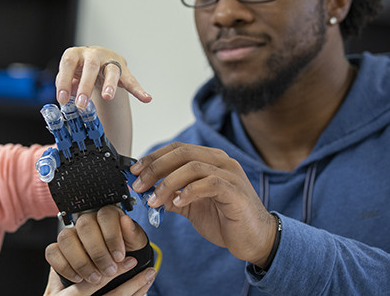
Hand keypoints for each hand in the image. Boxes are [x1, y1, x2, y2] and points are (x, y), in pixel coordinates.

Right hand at [45, 206, 154, 290]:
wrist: (117, 266)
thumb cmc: (126, 252)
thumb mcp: (136, 245)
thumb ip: (133, 234)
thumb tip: (126, 221)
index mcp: (107, 216)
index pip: (105, 215)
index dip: (112, 236)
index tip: (120, 256)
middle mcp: (87, 222)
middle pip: (84, 226)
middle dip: (98, 252)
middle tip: (109, 270)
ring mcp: (71, 235)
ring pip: (66, 238)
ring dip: (81, 261)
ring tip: (95, 277)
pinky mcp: (59, 249)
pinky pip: (52, 252)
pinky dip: (65, 267)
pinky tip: (79, 278)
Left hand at [55, 46, 150, 108]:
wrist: (97, 60)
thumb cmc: (80, 69)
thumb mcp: (70, 75)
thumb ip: (67, 86)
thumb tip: (65, 99)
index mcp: (76, 54)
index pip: (68, 64)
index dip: (64, 81)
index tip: (63, 99)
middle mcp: (93, 54)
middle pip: (91, 67)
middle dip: (86, 86)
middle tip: (81, 104)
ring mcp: (109, 60)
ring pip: (112, 71)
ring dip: (110, 85)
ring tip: (108, 97)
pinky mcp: (122, 69)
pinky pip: (130, 80)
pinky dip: (138, 90)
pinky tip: (145, 98)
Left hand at [130, 142, 276, 266]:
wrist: (255, 240)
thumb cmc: (225, 220)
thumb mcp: (190, 206)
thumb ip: (171, 196)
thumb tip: (147, 191)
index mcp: (210, 160)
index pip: (177, 149)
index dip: (153, 157)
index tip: (134, 171)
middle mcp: (221, 162)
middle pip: (182, 153)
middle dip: (155, 167)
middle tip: (139, 185)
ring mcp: (230, 175)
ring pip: (193, 166)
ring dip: (168, 182)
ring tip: (154, 199)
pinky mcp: (236, 192)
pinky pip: (210, 183)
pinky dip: (190, 191)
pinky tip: (178, 204)